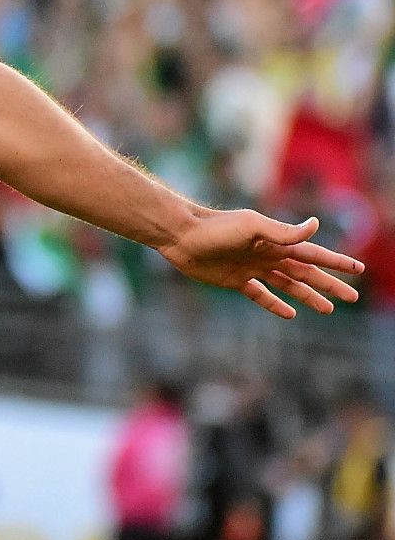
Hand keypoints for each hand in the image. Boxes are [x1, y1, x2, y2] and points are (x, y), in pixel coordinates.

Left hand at [158, 211, 362, 318]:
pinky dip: (275, 304)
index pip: (313, 254)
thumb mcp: (251, 226)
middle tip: (351, 296)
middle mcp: (267, 255)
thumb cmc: (216, 227)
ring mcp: (252, 268)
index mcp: (275, 242)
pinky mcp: (234, 280)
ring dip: (307, 296)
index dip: (335, 262)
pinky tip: (290, 313)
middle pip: (305, 273)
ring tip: (327, 309)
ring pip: (287, 285)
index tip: (358, 270)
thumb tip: (316, 225)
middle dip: (329, 284)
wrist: (181, 235)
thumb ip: (282, 231)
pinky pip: (260, 295)